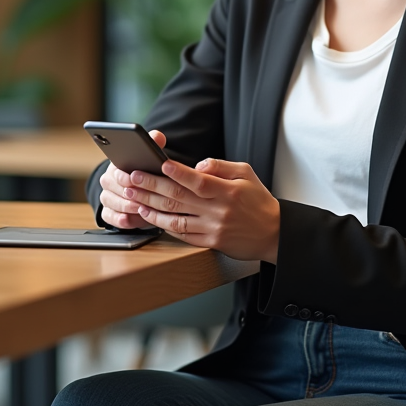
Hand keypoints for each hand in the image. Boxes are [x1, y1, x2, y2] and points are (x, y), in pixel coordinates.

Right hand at [96, 130, 170, 229]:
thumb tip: (158, 136)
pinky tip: (127, 220)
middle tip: (141, 196)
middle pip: (111, 186)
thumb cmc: (146, 172)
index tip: (132, 177)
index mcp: (116, 165)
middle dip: (127, 192)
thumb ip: (154, 145)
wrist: (139, 190)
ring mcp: (107, 197)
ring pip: (110, 201)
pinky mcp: (108, 213)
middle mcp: (108, 181)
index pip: (115, 169)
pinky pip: (109, 217)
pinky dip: (117, 219)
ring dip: (125, 206)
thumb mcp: (150, 158)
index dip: (124, 175)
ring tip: (139, 208)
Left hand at [117, 146, 280, 263]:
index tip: (160, 163)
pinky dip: (163, 225)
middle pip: (179, 198)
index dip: (178, 172)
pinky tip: (149, 216)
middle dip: (151, 186)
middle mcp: (218, 210)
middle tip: (132, 178)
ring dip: (150, 207)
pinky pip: (181, 234)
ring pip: (175, 217)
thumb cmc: (258, 200)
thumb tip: (198, 165)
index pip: (198, 180)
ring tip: (133, 197)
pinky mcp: (210, 242)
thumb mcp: (246, 174)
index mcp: (227, 191)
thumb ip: (221, 166)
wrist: (273, 234)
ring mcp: (212, 228)